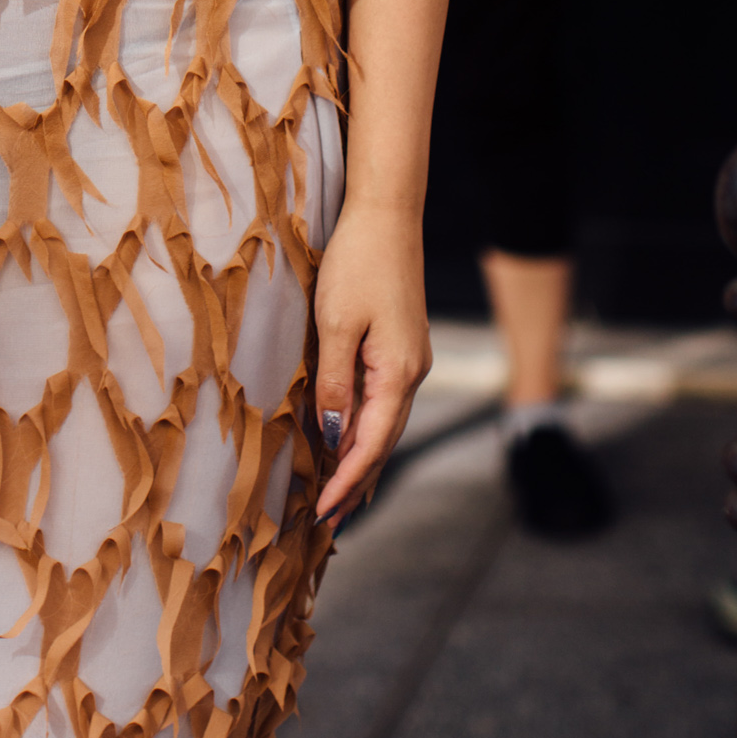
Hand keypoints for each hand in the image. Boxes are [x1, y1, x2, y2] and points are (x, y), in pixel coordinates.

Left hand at [312, 201, 431, 524]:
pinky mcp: (401, 345)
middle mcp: (412, 373)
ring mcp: (410, 359)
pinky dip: (365, 428)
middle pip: (383, 442)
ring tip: (340, 498)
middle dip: (357, 483)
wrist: (387, 213)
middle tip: (329, 524)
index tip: (324, 514)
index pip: (372, 444)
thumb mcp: (336, 325)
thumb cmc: (358, 262)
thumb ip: (334, 385)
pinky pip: (382, 401)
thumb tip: (332, 437)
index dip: (347, 481)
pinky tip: (350, 440)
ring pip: (384, 424)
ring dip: (361, 459)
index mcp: (399, 373)